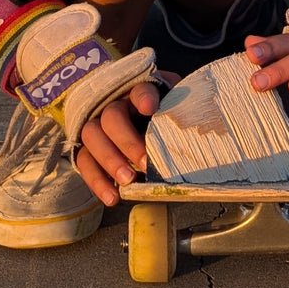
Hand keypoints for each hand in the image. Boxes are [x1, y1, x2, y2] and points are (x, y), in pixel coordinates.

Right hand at [77, 73, 177, 203]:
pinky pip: (84, 162)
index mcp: (139, 91)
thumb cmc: (161, 115)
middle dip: (127, 141)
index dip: (143, 97)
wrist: (134, 120)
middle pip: (112, 117)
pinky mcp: (87, 147)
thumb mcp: (173, 106)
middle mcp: (114, 104)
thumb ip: (182, 112)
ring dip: (110, 161)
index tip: (149, 108)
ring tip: (127, 181)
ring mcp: (97, 125)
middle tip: (144, 163)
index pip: (139, 89)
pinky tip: (112, 198)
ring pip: (93, 137)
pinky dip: (97, 182)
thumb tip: (203, 125)